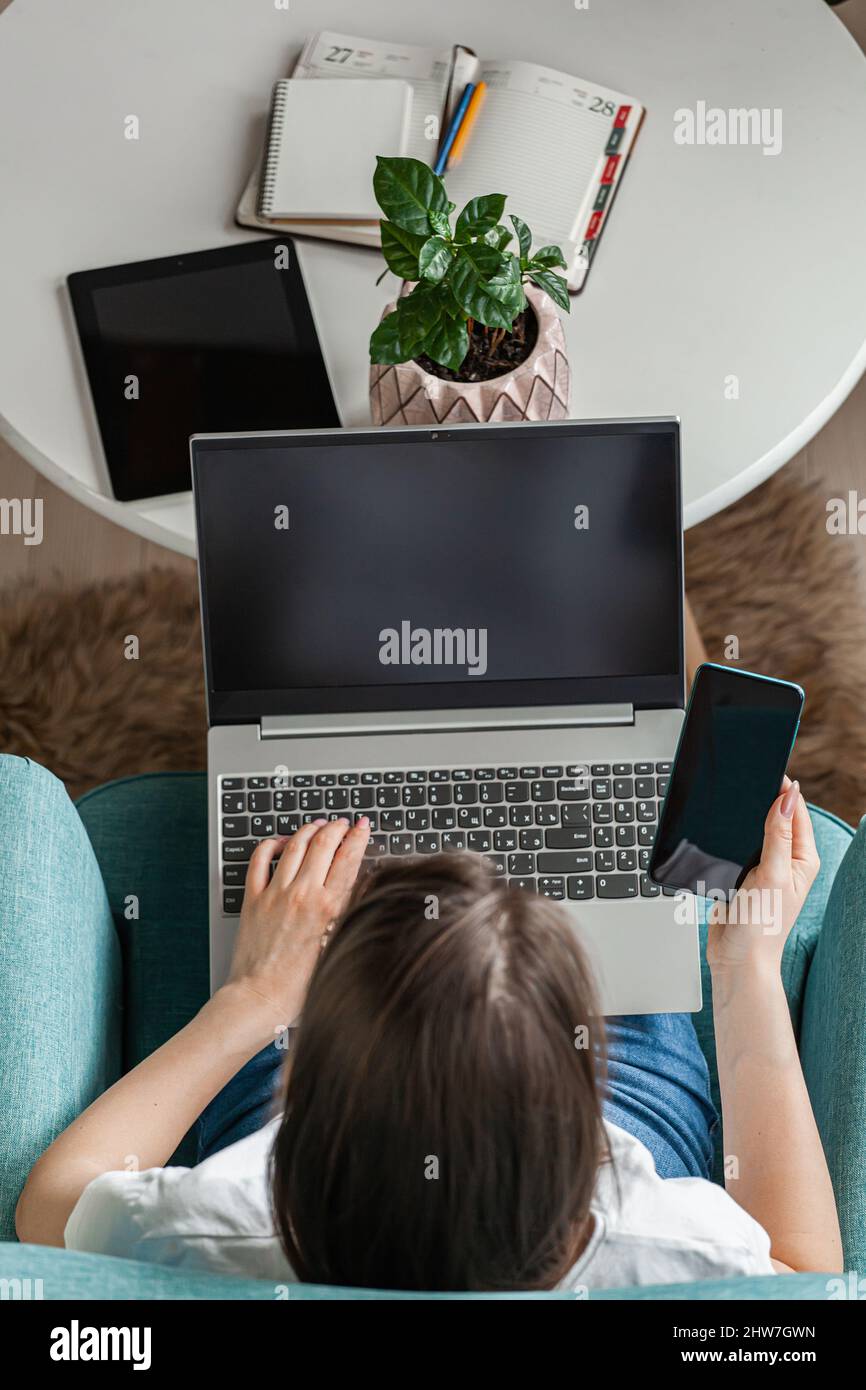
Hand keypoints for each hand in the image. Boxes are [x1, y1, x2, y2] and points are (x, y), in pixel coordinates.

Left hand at [222, 816, 369, 1030]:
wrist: (259, 999)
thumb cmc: (299, 986)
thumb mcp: (337, 947)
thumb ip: (347, 913)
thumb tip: (358, 886)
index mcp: (328, 908)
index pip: (348, 858)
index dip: (359, 836)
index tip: (363, 826)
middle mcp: (302, 894)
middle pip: (324, 843)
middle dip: (337, 827)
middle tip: (343, 823)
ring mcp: (274, 893)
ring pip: (295, 844)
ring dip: (309, 829)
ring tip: (318, 825)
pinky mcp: (253, 898)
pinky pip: (260, 858)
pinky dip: (272, 843)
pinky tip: (282, 842)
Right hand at [706, 778, 819, 976]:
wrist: (736, 959)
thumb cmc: (762, 925)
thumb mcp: (772, 873)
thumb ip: (777, 834)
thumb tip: (786, 798)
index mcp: (802, 859)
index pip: (796, 812)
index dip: (783, 790)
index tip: (767, 770)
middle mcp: (786, 862)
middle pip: (774, 819)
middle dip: (760, 803)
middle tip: (743, 785)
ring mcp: (764, 869)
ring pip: (752, 833)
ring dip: (741, 823)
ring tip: (730, 810)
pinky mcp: (742, 877)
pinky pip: (735, 849)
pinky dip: (728, 841)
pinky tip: (719, 836)